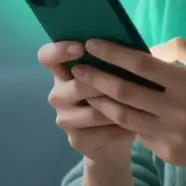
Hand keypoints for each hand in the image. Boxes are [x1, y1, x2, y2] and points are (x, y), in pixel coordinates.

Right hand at [37, 41, 135, 163]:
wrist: (115, 139)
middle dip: (104, 84)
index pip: (46, 56)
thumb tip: (127, 45)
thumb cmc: (116, 97)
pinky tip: (134, 126)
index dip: (60, 50)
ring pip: (93, 111)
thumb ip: (112, 61)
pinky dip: (121, 128)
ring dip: (118, 108)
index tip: (82, 48)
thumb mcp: (115, 76)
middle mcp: (58, 94)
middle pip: (76, 86)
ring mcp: (64, 119)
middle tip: (129, 83)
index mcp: (63, 72)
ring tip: (138, 105)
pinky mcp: (76, 140)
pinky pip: (102, 132)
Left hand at [74, 37, 185, 179]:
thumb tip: (149, 48)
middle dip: (97, 77)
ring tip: (85, 91)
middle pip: (125, 90)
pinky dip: (121, 121)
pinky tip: (108, 111)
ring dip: (101, 102)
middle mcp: (177, 109)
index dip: (114, 53)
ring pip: (124, 115)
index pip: (142, 64)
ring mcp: (170, 134)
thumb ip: (183, 50)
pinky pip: (138, 133)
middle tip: (77, 68)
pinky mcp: (167, 153)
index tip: (92, 44)